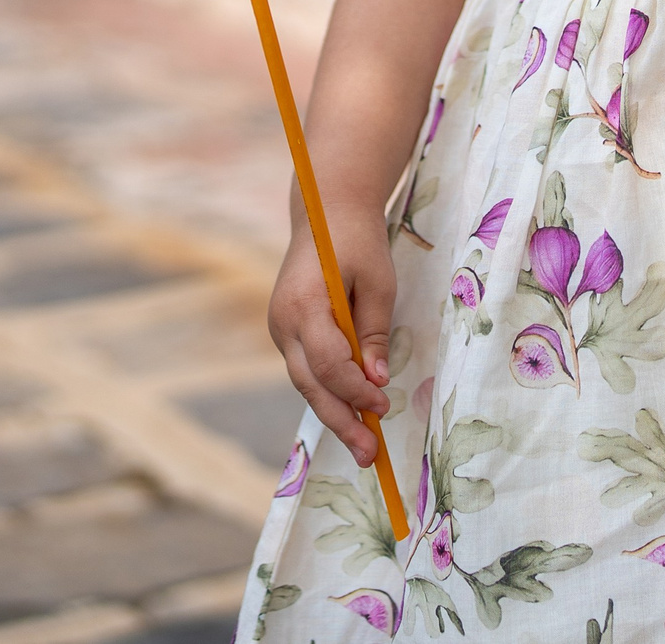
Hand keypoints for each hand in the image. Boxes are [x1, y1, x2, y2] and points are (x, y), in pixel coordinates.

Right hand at [267, 205, 395, 466]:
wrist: (325, 210)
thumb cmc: (358, 240)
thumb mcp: (378, 282)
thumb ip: (374, 332)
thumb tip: (377, 381)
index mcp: (304, 304)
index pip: (328, 362)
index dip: (356, 390)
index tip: (385, 404)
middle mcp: (282, 321)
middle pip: (311, 383)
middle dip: (341, 421)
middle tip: (370, 455)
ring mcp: (279, 328)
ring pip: (306, 382)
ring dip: (335, 413)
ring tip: (363, 445)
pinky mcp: (286, 331)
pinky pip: (307, 369)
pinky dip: (328, 391)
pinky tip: (351, 413)